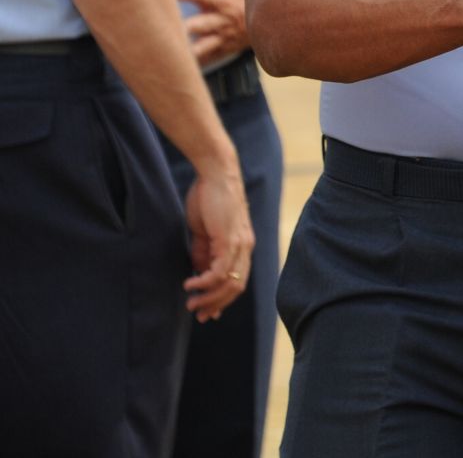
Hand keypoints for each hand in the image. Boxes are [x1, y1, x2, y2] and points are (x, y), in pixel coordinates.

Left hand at [177, 0, 248, 66]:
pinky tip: (183, 71)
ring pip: (205, 45)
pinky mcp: (223, 48)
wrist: (268, 14)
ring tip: (180, 55)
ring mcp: (222, 35)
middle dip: (189, 27)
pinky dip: (198, 64)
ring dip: (193, 50)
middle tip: (175, 29)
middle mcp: (219, 18)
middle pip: (202, 23)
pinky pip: (209, 58)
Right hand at [181, 159, 252, 321]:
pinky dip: (205, 283)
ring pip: (230, 283)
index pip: (237, 281)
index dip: (222, 299)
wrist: (216, 174)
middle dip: (216, 305)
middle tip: (198, 314)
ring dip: (210, 298)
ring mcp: (240, 244)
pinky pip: (220, 271)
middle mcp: (246, 248)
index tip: (207, 312)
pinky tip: (190, 285)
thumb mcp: (205, 232)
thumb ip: (204, 252)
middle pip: (236, 288)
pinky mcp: (230, 240)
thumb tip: (200, 273)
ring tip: (191, 303)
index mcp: (242, 246)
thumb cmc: (209, 199)